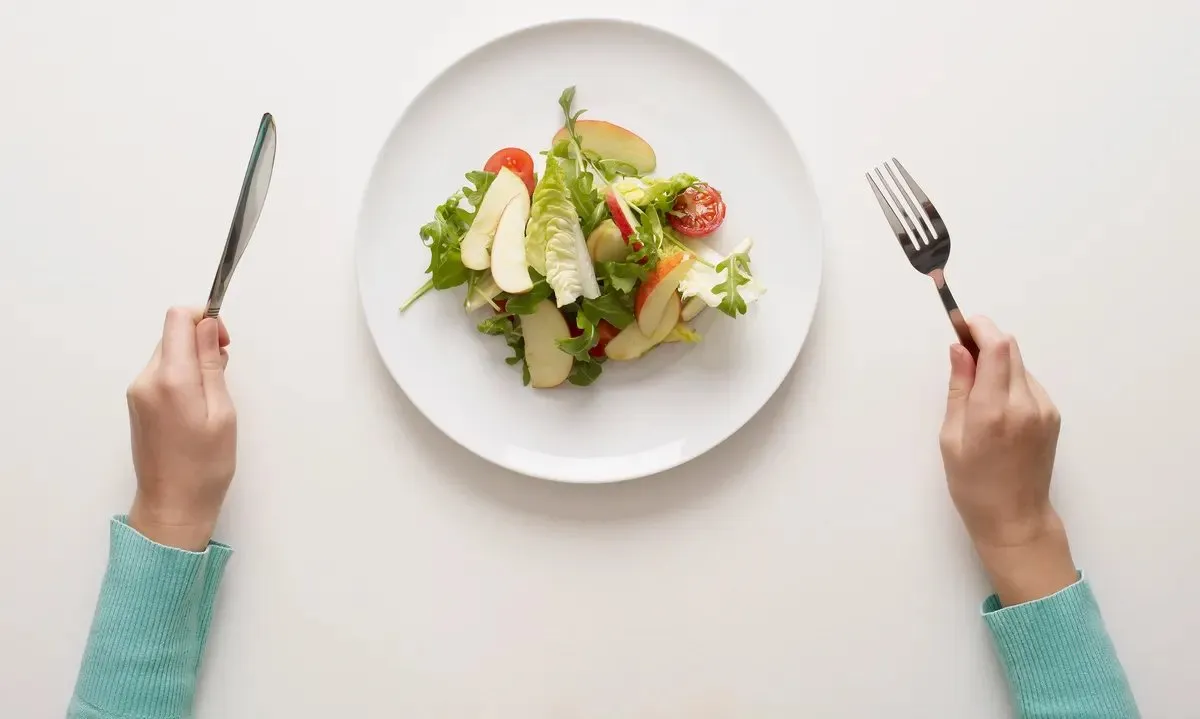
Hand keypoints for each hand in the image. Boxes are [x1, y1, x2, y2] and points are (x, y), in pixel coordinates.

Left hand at [126, 307, 235, 550]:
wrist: (172, 506)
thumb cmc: (205, 466)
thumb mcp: (223, 412)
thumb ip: (212, 365)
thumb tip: (208, 327)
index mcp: (170, 379)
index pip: (178, 319)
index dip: (204, 318)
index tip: (224, 340)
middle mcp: (146, 380)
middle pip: (171, 335)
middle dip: (201, 340)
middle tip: (225, 369)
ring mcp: (137, 393)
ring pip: (167, 354)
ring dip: (192, 360)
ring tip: (214, 394)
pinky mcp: (138, 405)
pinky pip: (161, 374)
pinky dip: (182, 375)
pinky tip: (198, 403)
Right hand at [940, 317, 1075, 605]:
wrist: (1015, 518)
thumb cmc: (973, 484)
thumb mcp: (951, 437)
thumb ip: (959, 388)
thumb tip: (959, 350)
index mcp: (994, 411)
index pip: (996, 348)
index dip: (979, 327)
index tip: (961, 321)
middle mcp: (1025, 405)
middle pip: (1010, 349)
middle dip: (986, 340)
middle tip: (961, 347)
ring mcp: (1044, 409)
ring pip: (1019, 365)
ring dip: (997, 362)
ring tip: (975, 387)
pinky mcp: (1053, 415)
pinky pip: (1027, 383)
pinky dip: (1008, 380)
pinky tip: (994, 405)